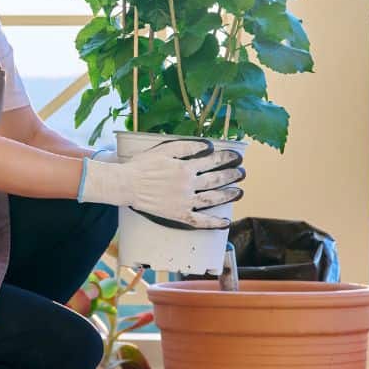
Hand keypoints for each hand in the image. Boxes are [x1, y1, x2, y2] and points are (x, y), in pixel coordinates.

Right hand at [77, 139, 245, 228]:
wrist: (127, 184)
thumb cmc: (143, 165)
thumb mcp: (165, 149)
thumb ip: (187, 146)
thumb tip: (208, 146)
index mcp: (185, 167)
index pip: (212, 161)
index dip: (227, 158)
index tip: (237, 157)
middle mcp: (188, 185)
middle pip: (215, 180)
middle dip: (231, 176)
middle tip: (242, 173)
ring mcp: (185, 202)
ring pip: (212, 199)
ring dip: (228, 195)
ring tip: (239, 192)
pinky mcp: (179, 215)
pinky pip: (200, 221)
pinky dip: (214, 222)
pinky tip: (225, 222)